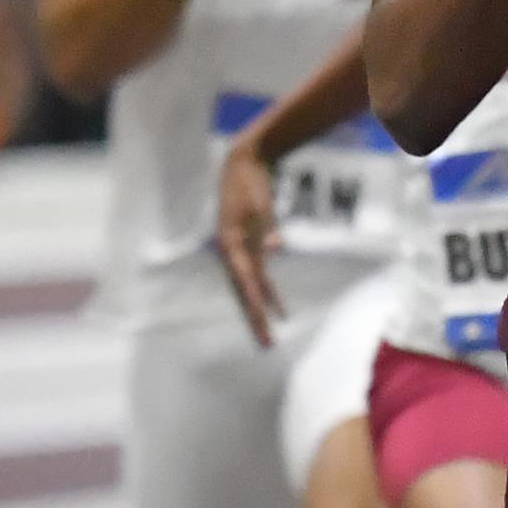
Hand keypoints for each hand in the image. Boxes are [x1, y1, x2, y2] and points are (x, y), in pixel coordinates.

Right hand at [214, 136, 284, 347]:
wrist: (242, 163)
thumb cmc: (250, 184)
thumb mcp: (260, 205)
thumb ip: (267, 228)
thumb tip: (275, 246)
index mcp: (231, 245)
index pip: (245, 282)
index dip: (255, 304)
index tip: (264, 324)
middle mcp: (232, 252)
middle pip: (244, 292)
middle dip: (255, 318)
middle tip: (265, 344)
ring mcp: (239, 249)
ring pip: (250, 286)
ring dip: (260, 308)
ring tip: (270, 332)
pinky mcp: (248, 244)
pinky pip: (257, 273)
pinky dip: (267, 289)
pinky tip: (276, 303)